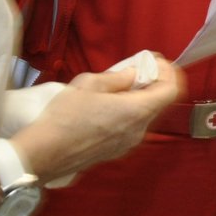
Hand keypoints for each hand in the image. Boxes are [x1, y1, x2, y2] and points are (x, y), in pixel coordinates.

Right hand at [13, 57, 183, 180]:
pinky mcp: (116, 152)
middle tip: (134, 69)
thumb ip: (118, 77)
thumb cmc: (65, 117)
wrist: (44, 154)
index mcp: (136, 112)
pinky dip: (128, 112)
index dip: (167, 72)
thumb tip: (134, 74)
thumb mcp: (89, 84)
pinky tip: (107, 106)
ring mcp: (128, 144)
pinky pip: (131, 127)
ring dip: (139, 97)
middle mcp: (138, 131)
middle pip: (159, 103)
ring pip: (145, 115)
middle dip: (152, 82)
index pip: (171, 91)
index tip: (153, 61)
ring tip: (116, 86)